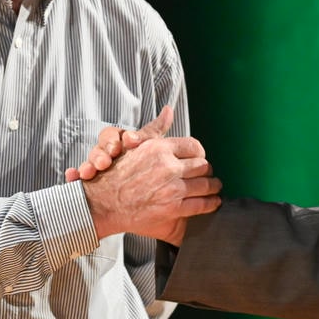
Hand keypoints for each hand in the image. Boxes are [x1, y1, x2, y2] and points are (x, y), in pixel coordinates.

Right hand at [64, 105, 173, 181]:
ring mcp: (92, 166)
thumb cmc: (136, 164)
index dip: (117, 138)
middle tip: (105, 161)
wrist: (124, 191)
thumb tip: (169, 109)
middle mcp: (102, 152)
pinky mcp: (83, 180)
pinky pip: (74, 175)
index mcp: (116, 142)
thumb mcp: (146, 147)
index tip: (129, 142)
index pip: (112, 134)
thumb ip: (154, 132)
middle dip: (101, 153)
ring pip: (87, 161)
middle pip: (98, 147)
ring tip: (88, 172)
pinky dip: (72, 175)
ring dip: (87, 165)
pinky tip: (72, 177)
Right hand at [81, 131, 220, 245]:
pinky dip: (210, 203)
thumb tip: (169, 110)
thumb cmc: (116, 176)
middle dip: (207, 171)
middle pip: (202, 166)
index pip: (194, 147)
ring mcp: (172, 188)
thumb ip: (155, 128)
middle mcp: (168, 167)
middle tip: (210, 175)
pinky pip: (201, 204)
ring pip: (205, 185)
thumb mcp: (134, 146)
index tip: (200, 159)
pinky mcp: (174, 208)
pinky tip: (213, 202)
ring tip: (215, 188)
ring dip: (213, 187)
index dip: (200, 154)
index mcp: (160, 149)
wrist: (103, 204)